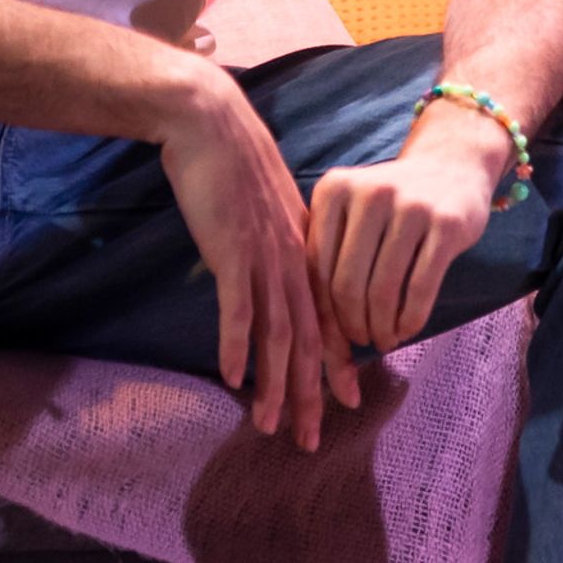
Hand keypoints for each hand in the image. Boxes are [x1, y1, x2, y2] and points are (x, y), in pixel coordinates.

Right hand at [158, 66, 341, 448]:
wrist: (212, 122)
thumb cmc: (231, 164)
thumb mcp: (264, 210)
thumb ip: (273, 243)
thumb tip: (269, 272)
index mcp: (301, 253)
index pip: (327, 318)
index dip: (338, 363)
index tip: (350, 401)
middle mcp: (291, 262)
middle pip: (307, 340)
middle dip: (311, 394)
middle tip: (313, 440)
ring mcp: (263, 257)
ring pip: (277, 334)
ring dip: (274, 385)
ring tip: (270, 428)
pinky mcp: (231, 250)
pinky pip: (237, 307)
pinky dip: (237, 344)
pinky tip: (234, 378)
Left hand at [306, 111, 513, 384]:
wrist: (451, 166)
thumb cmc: (389, 205)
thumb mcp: (349, 214)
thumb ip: (326, 256)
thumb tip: (310, 331)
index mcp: (333, 189)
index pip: (317, 267)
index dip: (321, 314)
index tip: (331, 341)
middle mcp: (369, 193)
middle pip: (348, 283)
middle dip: (351, 326)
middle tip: (361, 341)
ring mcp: (410, 206)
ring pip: (384, 290)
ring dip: (382, 327)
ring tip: (384, 339)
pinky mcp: (446, 223)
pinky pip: (421, 287)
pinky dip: (411, 319)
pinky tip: (407, 330)